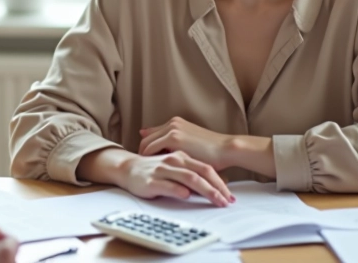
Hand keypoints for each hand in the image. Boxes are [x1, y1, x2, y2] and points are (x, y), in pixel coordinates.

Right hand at [118, 151, 232, 206]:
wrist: (127, 168)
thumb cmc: (154, 170)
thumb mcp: (175, 169)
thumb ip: (192, 174)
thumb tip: (216, 185)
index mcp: (181, 157)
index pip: (206, 168)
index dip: (220, 182)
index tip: (230, 196)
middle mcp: (174, 161)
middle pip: (201, 172)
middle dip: (217, 188)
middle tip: (227, 201)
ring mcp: (163, 169)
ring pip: (189, 178)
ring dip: (206, 190)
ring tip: (216, 201)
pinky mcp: (151, 180)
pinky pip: (167, 184)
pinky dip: (179, 190)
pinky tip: (187, 196)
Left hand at [138, 117, 235, 170]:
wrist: (226, 149)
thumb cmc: (213, 153)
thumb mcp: (192, 146)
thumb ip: (178, 146)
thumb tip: (166, 154)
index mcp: (176, 124)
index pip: (152, 135)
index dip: (148, 149)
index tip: (147, 162)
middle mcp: (172, 124)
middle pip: (146, 139)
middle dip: (143, 154)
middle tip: (144, 169)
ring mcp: (172, 129)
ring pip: (145, 145)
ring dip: (144, 158)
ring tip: (146, 172)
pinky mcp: (173, 138)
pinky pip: (150, 150)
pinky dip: (149, 161)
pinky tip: (151, 171)